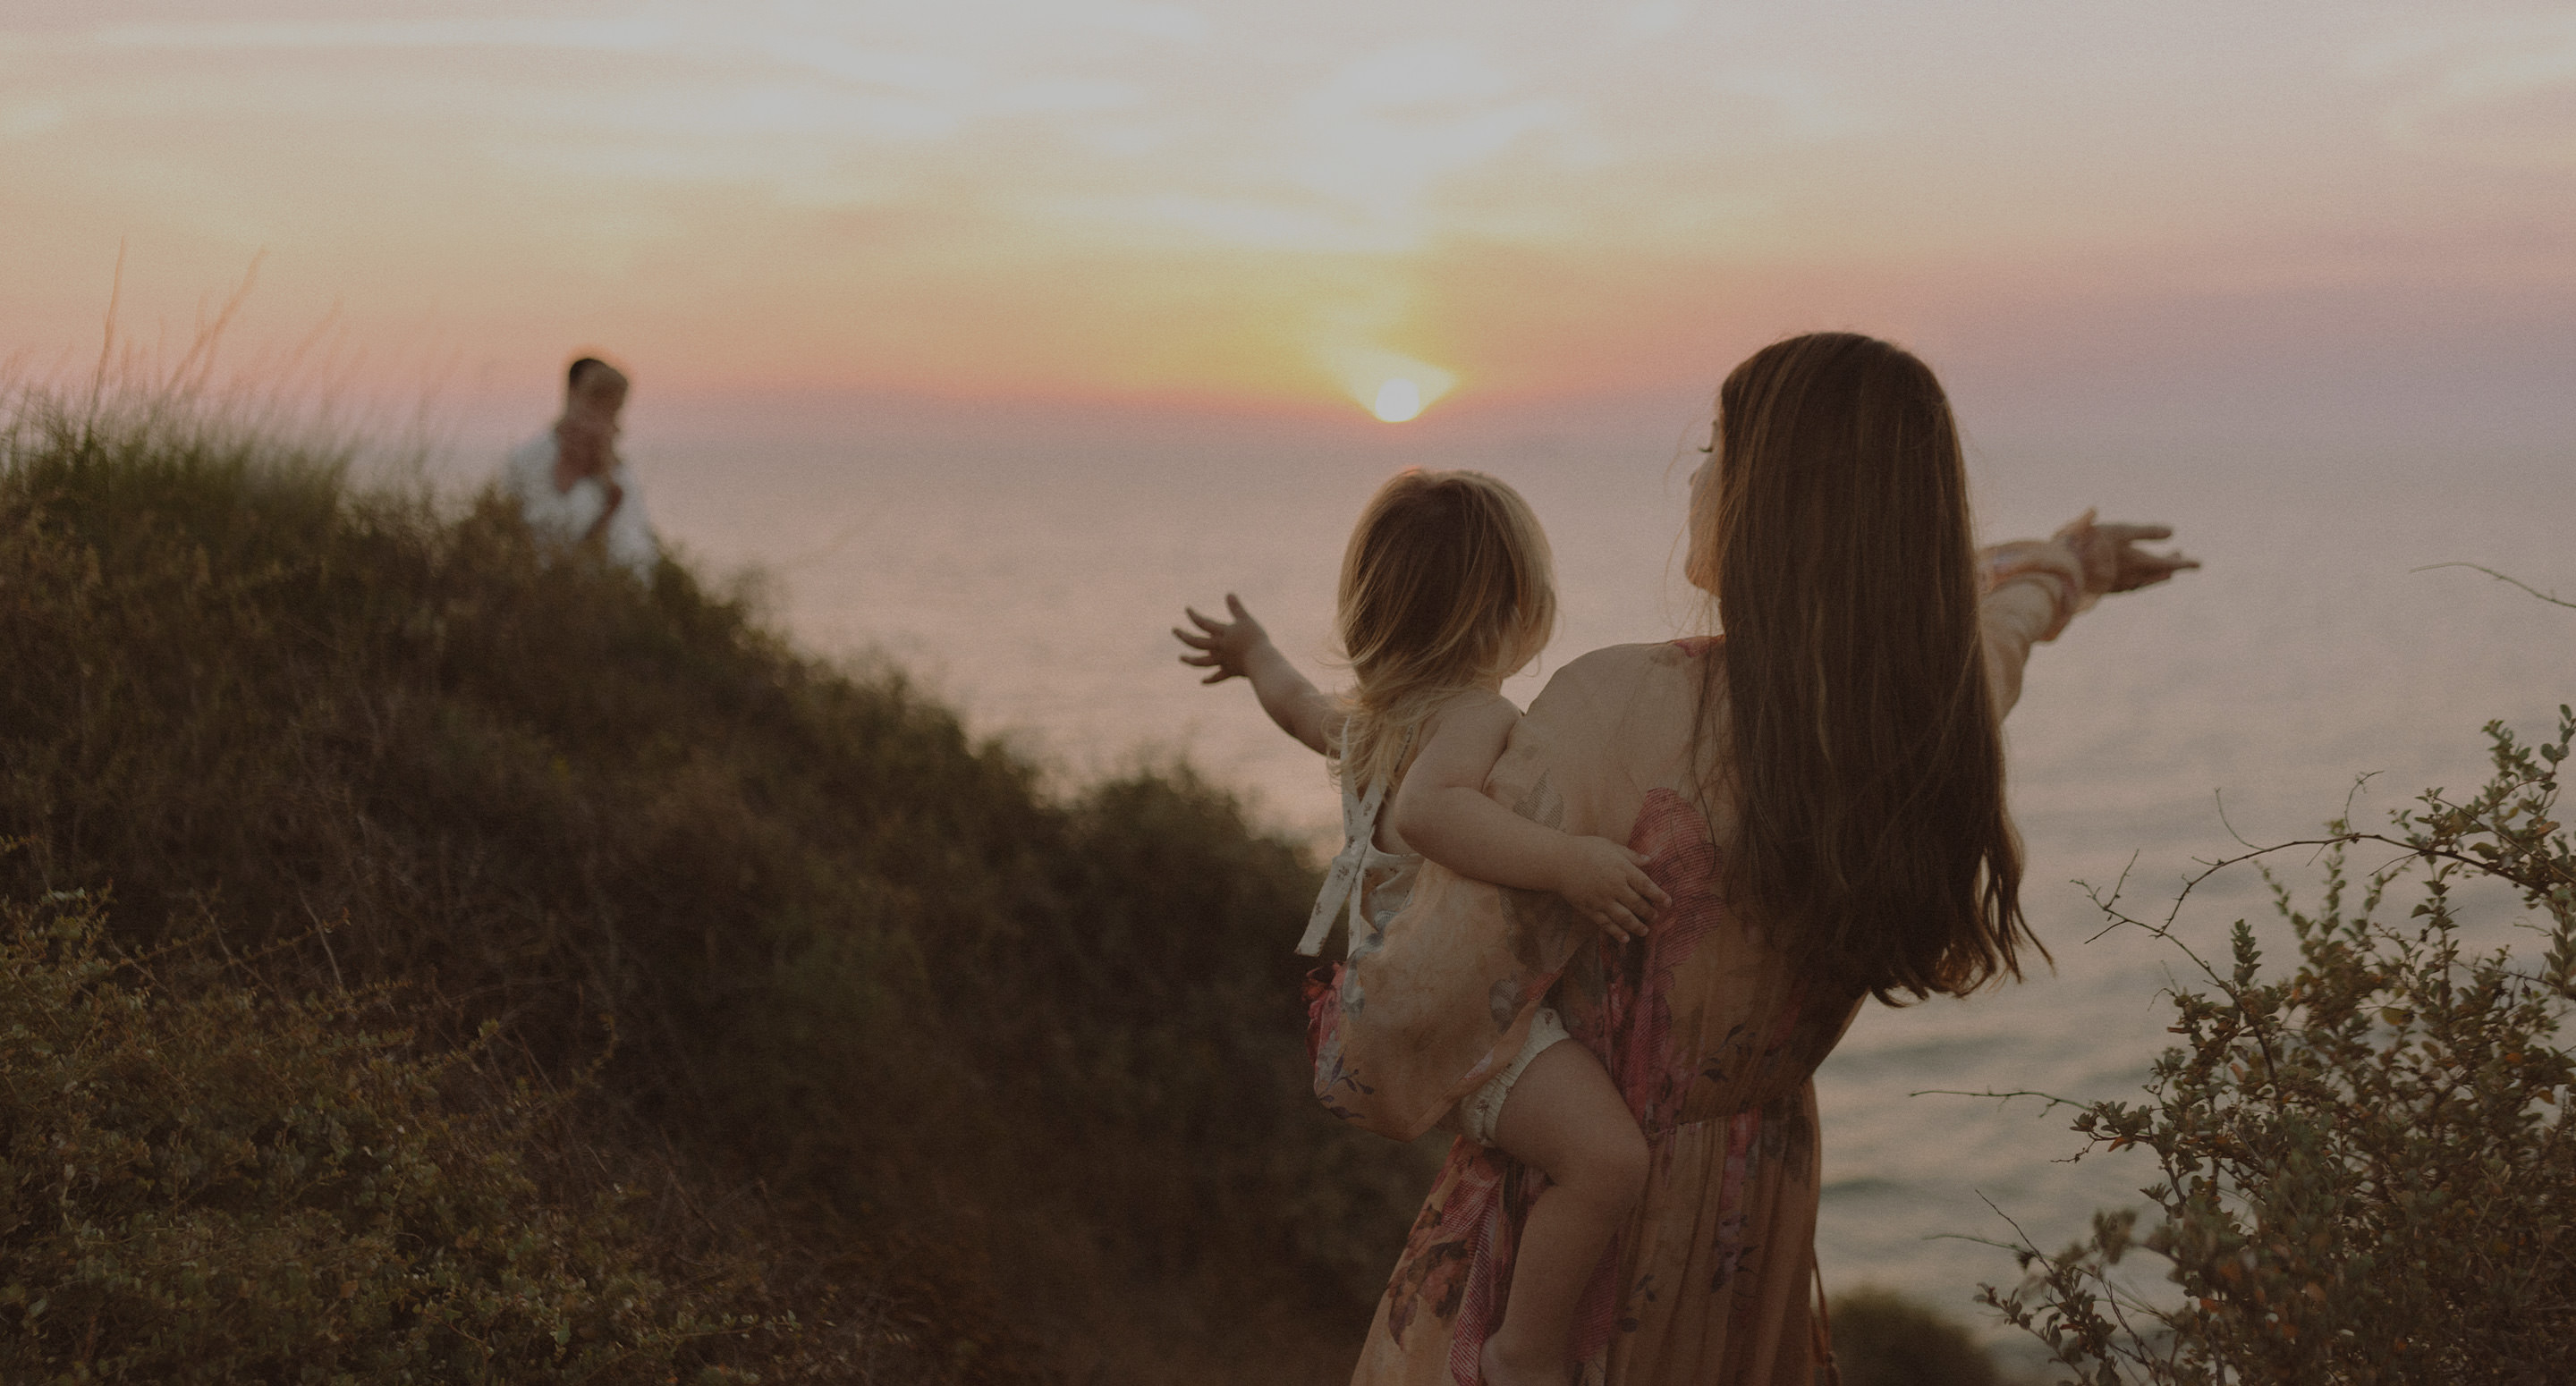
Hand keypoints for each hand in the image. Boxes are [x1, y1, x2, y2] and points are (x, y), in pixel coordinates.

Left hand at [1174, 593, 1272, 684]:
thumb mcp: (1247, 621)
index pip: (1204, 624)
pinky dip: (1211, 679)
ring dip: (1191, 660)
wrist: (1261, 662)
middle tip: (1174, 630)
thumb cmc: (1255, 639)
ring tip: (1181, 658)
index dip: (1194, 616)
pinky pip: (1219, 677)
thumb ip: (1237, 608)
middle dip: (1184, 636)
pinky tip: (1203, 681)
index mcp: (1223, 634)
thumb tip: (1228, 594)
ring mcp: (1224, 661)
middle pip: (1197, 643)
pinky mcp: (1231, 672)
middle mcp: (1219, 648)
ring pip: (1203, 661)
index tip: (1186, 609)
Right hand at [1555, 836, 1669, 940]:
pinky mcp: (1590, 909)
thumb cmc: (1585, 849)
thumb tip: (1650, 860)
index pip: (1646, 885)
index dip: (1659, 896)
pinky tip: (1625, 938)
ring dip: (1637, 926)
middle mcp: (1615, 886)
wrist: (1558, 861)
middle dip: (1649, 913)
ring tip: (1645, 931)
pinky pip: (1607, 924)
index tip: (1668, 903)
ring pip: (1625, 917)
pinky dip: (1617, 933)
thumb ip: (1631, 855)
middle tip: (1656, 917)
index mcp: (1622, 869)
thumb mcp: (1610, 846)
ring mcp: (1602, 900)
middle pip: (1638, 904)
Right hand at [2054, 510, 2199, 595]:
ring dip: (2156, 575)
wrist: (2060, 569)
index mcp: (2138, 561)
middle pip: (2157, 573)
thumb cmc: (2090, 545)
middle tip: (2179, 555)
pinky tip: (2135, 580)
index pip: (2167, 563)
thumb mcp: (2120, 531)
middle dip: (2170, 564)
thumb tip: (2173, 532)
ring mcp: (2117, 584)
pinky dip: (2140, 581)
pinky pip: (2130, 586)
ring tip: (2164, 572)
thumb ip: (2146, 532)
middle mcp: (2131, 576)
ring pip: (2144, 581)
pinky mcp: (2104, 588)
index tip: (2199, 564)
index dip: (2183, 563)